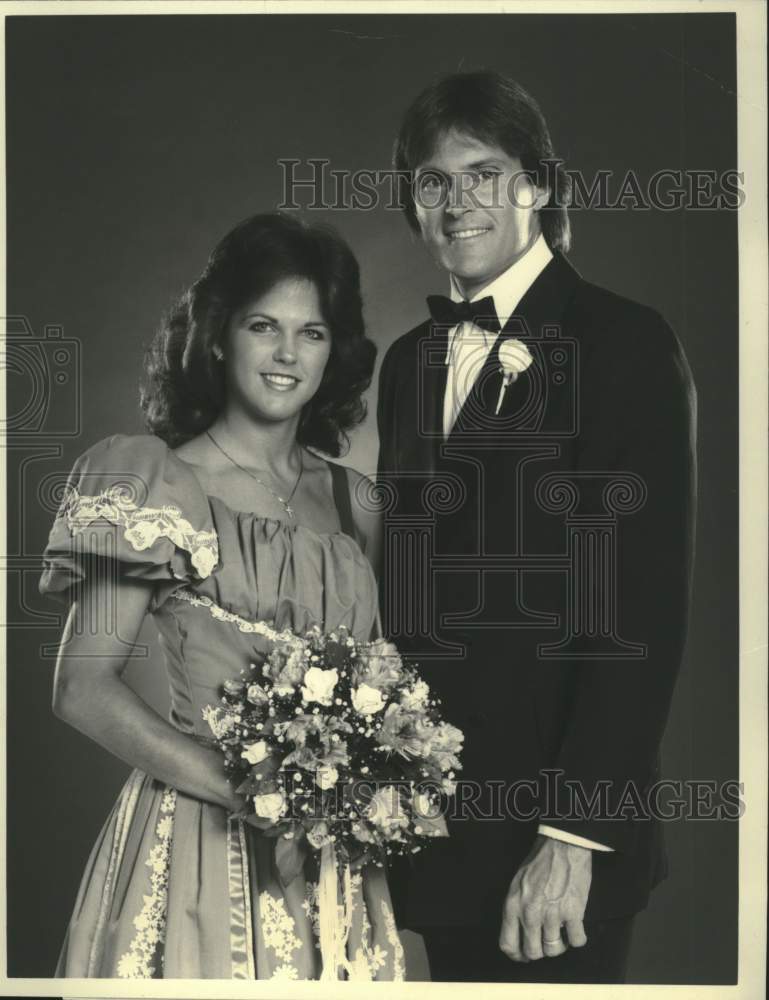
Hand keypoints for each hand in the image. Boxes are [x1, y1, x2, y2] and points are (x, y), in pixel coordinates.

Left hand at [499, 834, 591, 961]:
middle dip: (540, 951)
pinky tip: (576, 927)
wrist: (562, 845)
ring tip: (562, 933)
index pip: (508, 944)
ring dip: (560, 945)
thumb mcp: (517, 883)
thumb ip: (517, 908)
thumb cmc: (539, 861)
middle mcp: (530, 914)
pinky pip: (577, 941)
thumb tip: (520, 931)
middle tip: (546, 942)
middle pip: (533, 952)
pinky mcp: (574, 912)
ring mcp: (553, 915)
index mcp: (513, 905)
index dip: (517, 955)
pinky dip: (578, 938)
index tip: (524, 955)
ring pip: (554, 950)